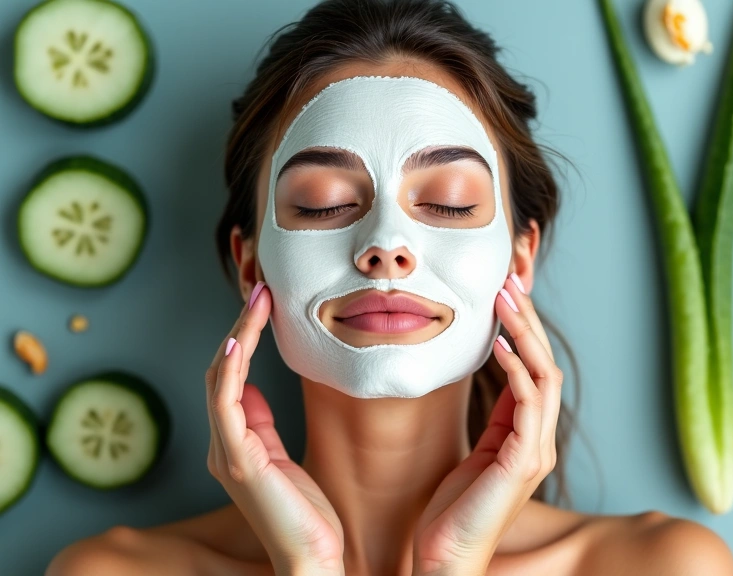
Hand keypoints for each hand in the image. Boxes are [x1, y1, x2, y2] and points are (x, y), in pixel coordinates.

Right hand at [205, 282, 343, 575]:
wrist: (313, 557)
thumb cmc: (304, 512)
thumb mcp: (282, 457)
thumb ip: (261, 423)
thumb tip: (250, 386)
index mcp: (235, 441)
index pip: (230, 377)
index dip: (242, 337)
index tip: (263, 303)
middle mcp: (223, 443)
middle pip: (221, 371)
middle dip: (239, 326)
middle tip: (261, 289)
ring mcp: (227, 451)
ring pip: (221, 380)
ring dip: (237, 336)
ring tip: (257, 300)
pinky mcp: (238, 461)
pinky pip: (225, 407)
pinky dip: (228, 372)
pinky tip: (236, 344)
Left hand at [412, 273, 562, 575]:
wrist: (445, 555)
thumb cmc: (454, 506)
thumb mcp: (476, 450)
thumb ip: (493, 416)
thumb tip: (491, 372)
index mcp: (527, 434)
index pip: (534, 369)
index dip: (523, 329)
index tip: (504, 293)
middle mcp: (539, 439)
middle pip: (545, 364)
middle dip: (528, 320)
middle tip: (509, 280)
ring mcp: (536, 450)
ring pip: (544, 376)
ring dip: (525, 333)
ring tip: (504, 299)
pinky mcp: (523, 462)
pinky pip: (527, 404)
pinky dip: (516, 370)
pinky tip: (500, 345)